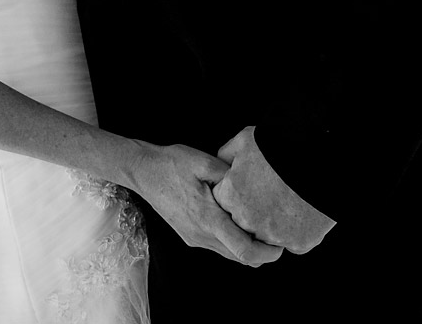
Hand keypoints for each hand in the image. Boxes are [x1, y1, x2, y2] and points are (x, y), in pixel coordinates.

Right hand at [124, 140, 283, 266]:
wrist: (141, 170)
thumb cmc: (170, 163)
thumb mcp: (203, 162)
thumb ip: (231, 176)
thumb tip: (254, 186)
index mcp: (208, 219)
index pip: (245, 251)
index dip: (268, 254)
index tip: (281, 243)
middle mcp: (201, 235)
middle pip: (242, 259)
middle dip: (263, 252)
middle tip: (274, 232)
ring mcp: (194, 238)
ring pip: (230, 255)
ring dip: (247, 247)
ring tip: (256, 225)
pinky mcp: (189, 236)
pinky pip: (219, 247)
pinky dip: (233, 241)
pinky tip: (234, 220)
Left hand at [211, 125, 334, 253]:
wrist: (323, 162)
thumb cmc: (281, 148)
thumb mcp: (245, 141)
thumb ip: (225, 156)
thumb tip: (221, 166)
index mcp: (232, 196)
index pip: (221, 201)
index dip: (234, 191)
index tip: (247, 184)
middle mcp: (249, 220)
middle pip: (241, 222)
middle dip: (250, 210)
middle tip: (267, 193)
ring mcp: (274, 235)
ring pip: (265, 235)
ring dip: (271, 223)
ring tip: (285, 202)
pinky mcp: (299, 243)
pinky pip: (291, 242)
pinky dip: (295, 232)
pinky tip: (300, 212)